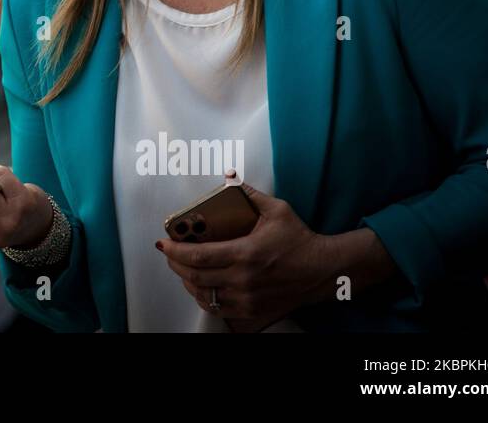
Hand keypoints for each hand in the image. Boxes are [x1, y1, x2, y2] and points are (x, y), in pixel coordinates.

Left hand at [156, 180, 331, 331]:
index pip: (198, 256)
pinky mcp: (252, 310)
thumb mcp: (277, 210)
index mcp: (245, 254)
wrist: (324, 271)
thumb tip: (229, 176)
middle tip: (168, 252)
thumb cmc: (299, 240)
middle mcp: (243, 280)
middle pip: (195, 277)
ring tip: (181, 266)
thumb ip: (249, 194)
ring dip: (186, 281)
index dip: (175, 250)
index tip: (163, 242)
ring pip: (204, 295)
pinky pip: (217, 308)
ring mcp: (247, 298)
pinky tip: (200, 286)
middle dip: (174, 264)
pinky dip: (204, 297)